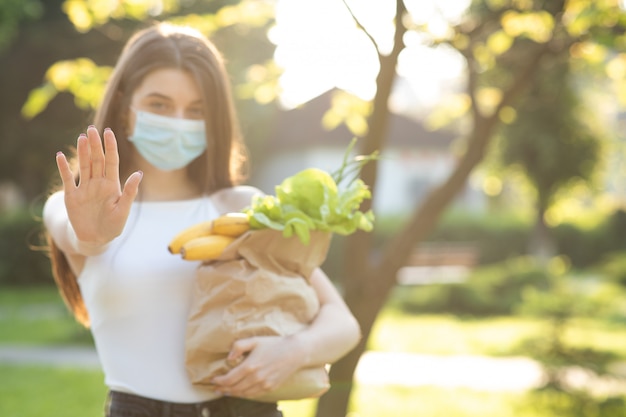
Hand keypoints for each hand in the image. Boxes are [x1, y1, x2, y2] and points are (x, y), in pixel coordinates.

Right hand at [56, 126, 141, 246]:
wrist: (96, 239)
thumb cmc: (113, 226)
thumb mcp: (123, 209)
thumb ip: (130, 191)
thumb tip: (139, 173)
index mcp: (112, 185)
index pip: (111, 161)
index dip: (110, 146)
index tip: (108, 132)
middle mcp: (98, 183)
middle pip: (97, 159)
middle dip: (95, 144)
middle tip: (91, 129)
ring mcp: (84, 188)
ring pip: (84, 165)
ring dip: (82, 152)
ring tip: (82, 137)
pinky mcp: (72, 196)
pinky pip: (67, 179)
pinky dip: (63, 168)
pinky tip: (60, 156)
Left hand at [211, 335, 307, 397]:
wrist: (295, 352)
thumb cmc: (275, 344)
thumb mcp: (255, 340)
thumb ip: (239, 347)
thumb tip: (229, 358)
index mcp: (250, 366)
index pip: (229, 379)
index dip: (219, 381)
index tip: (213, 380)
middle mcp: (256, 378)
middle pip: (234, 388)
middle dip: (223, 389)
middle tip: (216, 388)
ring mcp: (264, 384)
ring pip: (243, 394)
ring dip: (232, 394)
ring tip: (226, 392)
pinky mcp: (270, 388)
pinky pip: (254, 395)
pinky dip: (244, 395)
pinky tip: (240, 392)